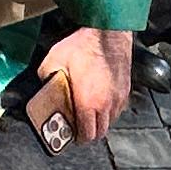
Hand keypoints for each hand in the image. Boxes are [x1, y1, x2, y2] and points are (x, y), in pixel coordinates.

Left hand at [37, 25, 131, 143]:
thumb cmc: (83, 45)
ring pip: (111, 121)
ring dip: (100, 121)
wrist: (109, 30)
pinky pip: (118, 108)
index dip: (77, 138)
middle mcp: (106, 104)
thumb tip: (44, 86)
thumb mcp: (54, 60)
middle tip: (79, 126)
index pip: (86, 134)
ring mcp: (118, 98)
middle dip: (89, 133)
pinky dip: (110, 110)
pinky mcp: (126, 89)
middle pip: (100, 132)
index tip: (71, 135)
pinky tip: (101, 100)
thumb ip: (46, 77)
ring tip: (89, 113)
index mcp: (87, 102)